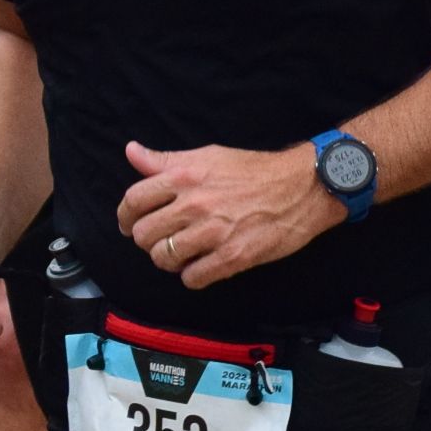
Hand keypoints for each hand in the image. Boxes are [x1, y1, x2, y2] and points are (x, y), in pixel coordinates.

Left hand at [116, 141, 341, 289]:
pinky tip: (203, 266)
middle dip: (149, 241)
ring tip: (183, 255)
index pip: (133, 201)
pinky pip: (192, 278)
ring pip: (164, 258)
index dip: (125, 217)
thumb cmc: (257, 170)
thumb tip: (132, 152)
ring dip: (169, 260)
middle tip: (164, 240)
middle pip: (144, 234)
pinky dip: (192, 277)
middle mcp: (195, 204)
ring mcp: (213, 232)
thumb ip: (167, 160)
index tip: (130, 224)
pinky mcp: (233, 257)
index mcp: (185, 176)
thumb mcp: (210, 156)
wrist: (305, 187)